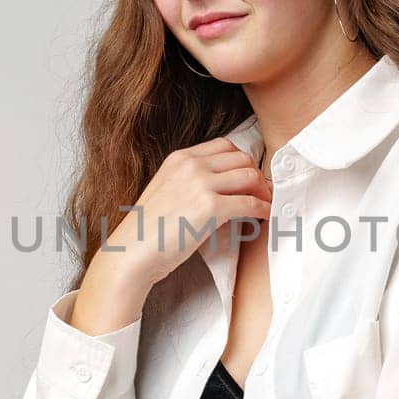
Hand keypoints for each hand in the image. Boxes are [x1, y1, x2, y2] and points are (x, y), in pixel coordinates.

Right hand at [99, 137, 272, 289]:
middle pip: (241, 158)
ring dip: (263, 191)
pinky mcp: (210, 207)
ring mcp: (201, 184)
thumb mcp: (165, 190)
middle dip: (256, 174)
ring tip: (266, 205)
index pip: (224, 146)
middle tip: (262, 193)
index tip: (248, 178)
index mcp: (180, 158)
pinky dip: (263, 209)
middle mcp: (191, 165)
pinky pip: (250, 203)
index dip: (241, 161)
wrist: (132, 252)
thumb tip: (220, 188)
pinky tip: (264, 217)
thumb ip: (189, 181)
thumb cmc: (148, 230)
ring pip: (249, 176)